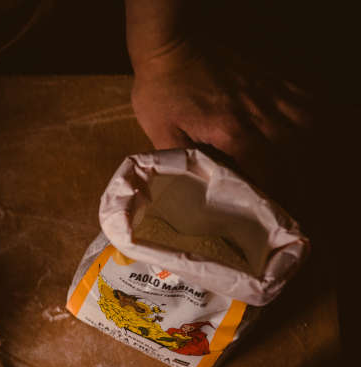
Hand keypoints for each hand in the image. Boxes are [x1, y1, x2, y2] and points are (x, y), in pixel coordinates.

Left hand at [131, 38, 314, 194]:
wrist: (173, 45)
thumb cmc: (162, 90)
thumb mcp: (160, 132)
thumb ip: (179, 162)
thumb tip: (189, 190)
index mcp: (233, 131)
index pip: (266, 173)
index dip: (273, 198)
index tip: (271, 217)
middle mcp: (261, 114)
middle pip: (293, 157)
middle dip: (294, 185)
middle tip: (287, 206)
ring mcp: (272, 94)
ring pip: (306, 131)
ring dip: (304, 157)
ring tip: (298, 177)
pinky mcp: (275, 80)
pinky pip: (307, 104)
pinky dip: (309, 124)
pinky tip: (304, 139)